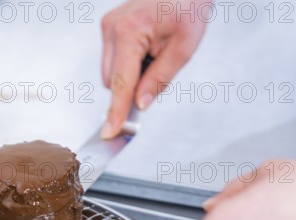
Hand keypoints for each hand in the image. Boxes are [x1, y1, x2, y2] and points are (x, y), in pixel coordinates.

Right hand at [100, 0, 209, 138]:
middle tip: (157, 72)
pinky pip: (112, 59)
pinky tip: (145, 49)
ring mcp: (108, 26)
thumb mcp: (182, 49)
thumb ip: (159, 80)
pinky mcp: (109, 26)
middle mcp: (112, 28)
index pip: (120, 83)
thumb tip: (140, 104)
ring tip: (154, 54)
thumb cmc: (187, 7)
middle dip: (131, 87)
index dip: (116, 111)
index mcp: (129, 32)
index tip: (110, 131)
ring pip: (109, 72)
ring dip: (129, 75)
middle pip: (111, 80)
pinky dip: (127, 63)